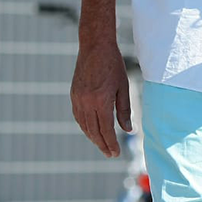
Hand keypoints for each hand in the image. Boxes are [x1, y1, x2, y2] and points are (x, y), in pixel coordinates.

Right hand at [70, 40, 131, 157]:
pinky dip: (85, 126)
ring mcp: (77, 99)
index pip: (105, 130)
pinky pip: (78, 116)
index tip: (115, 153)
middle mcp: (86, 103)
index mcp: (101, 101)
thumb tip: (128, 130)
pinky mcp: (73, 95)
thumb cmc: (113, 65)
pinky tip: (92, 130)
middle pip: (93, 131)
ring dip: (93, 137)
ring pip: (84, 125)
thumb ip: (124, 110)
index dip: (111, 144)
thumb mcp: (123, 87)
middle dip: (102, 144)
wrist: (95, 47)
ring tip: (103, 144)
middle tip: (110, 154)